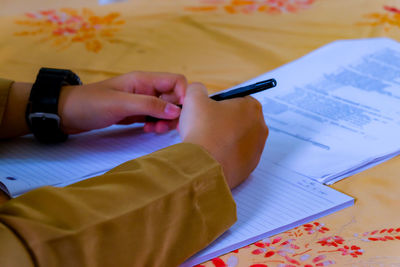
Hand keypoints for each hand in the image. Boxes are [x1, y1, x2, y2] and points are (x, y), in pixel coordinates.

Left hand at [58, 72, 186, 133]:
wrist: (67, 113)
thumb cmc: (91, 104)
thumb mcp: (121, 104)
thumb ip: (149, 105)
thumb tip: (176, 111)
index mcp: (144, 80)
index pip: (176, 81)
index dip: (183, 95)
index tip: (180, 113)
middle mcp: (146, 89)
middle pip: (174, 97)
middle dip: (174, 112)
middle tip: (164, 127)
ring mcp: (141, 101)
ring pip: (166, 109)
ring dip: (165, 121)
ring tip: (154, 131)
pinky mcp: (136, 113)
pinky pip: (155, 117)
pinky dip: (156, 124)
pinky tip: (148, 130)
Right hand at [179, 83, 267, 188]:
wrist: (203, 166)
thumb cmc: (202, 131)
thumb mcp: (194, 99)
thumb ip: (198, 89)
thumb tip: (199, 91)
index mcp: (251, 107)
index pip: (238, 99)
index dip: (221, 104)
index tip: (208, 111)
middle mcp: (260, 128)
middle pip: (240, 119)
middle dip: (224, 121)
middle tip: (205, 126)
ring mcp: (257, 149)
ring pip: (239, 139)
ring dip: (225, 138)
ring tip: (207, 142)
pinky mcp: (250, 166)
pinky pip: (237, 156)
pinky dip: (226, 155)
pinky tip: (212, 156)